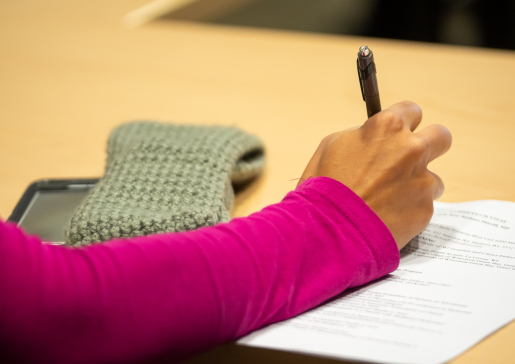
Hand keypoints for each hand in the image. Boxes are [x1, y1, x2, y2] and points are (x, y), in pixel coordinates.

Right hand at [299, 101, 451, 249]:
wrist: (329, 228)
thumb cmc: (324, 185)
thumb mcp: (331, 145)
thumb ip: (359, 135)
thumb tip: (371, 137)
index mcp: (387, 127)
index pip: (412, 110)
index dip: (403, 123)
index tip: (398, 134)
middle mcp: (411, 149)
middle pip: (441, 136)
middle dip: (430, 145)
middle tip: (412, 159)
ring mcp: (421, 180)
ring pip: (434, 177)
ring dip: (417, 185)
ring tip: (390, 199)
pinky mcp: (425, 209)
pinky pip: (424, 205)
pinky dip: (410, 210)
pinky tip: (388, 216)